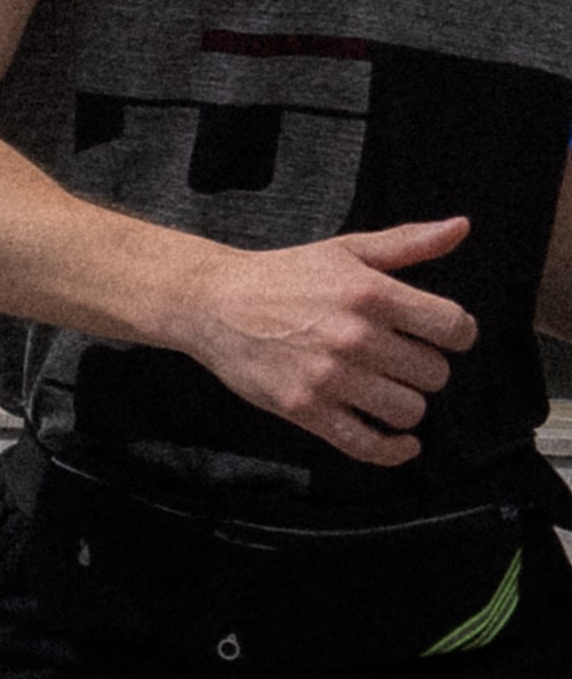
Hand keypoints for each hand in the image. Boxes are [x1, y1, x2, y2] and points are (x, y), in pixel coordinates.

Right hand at [178, 218, 474, 466]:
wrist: (215, 303)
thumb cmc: (286, 276)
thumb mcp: (347, 250)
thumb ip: (408, 242)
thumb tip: (462, 227)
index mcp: (370, 293)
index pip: (452, 327)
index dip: (458, 334)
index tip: (444, 336)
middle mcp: (354, 337)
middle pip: (434, 373)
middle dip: (425, 368)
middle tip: (403, 360)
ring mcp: (329, 377)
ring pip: (408, 410)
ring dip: (407, 404)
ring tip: (389, 389)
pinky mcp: (306, 410)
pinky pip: (367, 444)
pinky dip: (393, 451)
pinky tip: (402, 443)